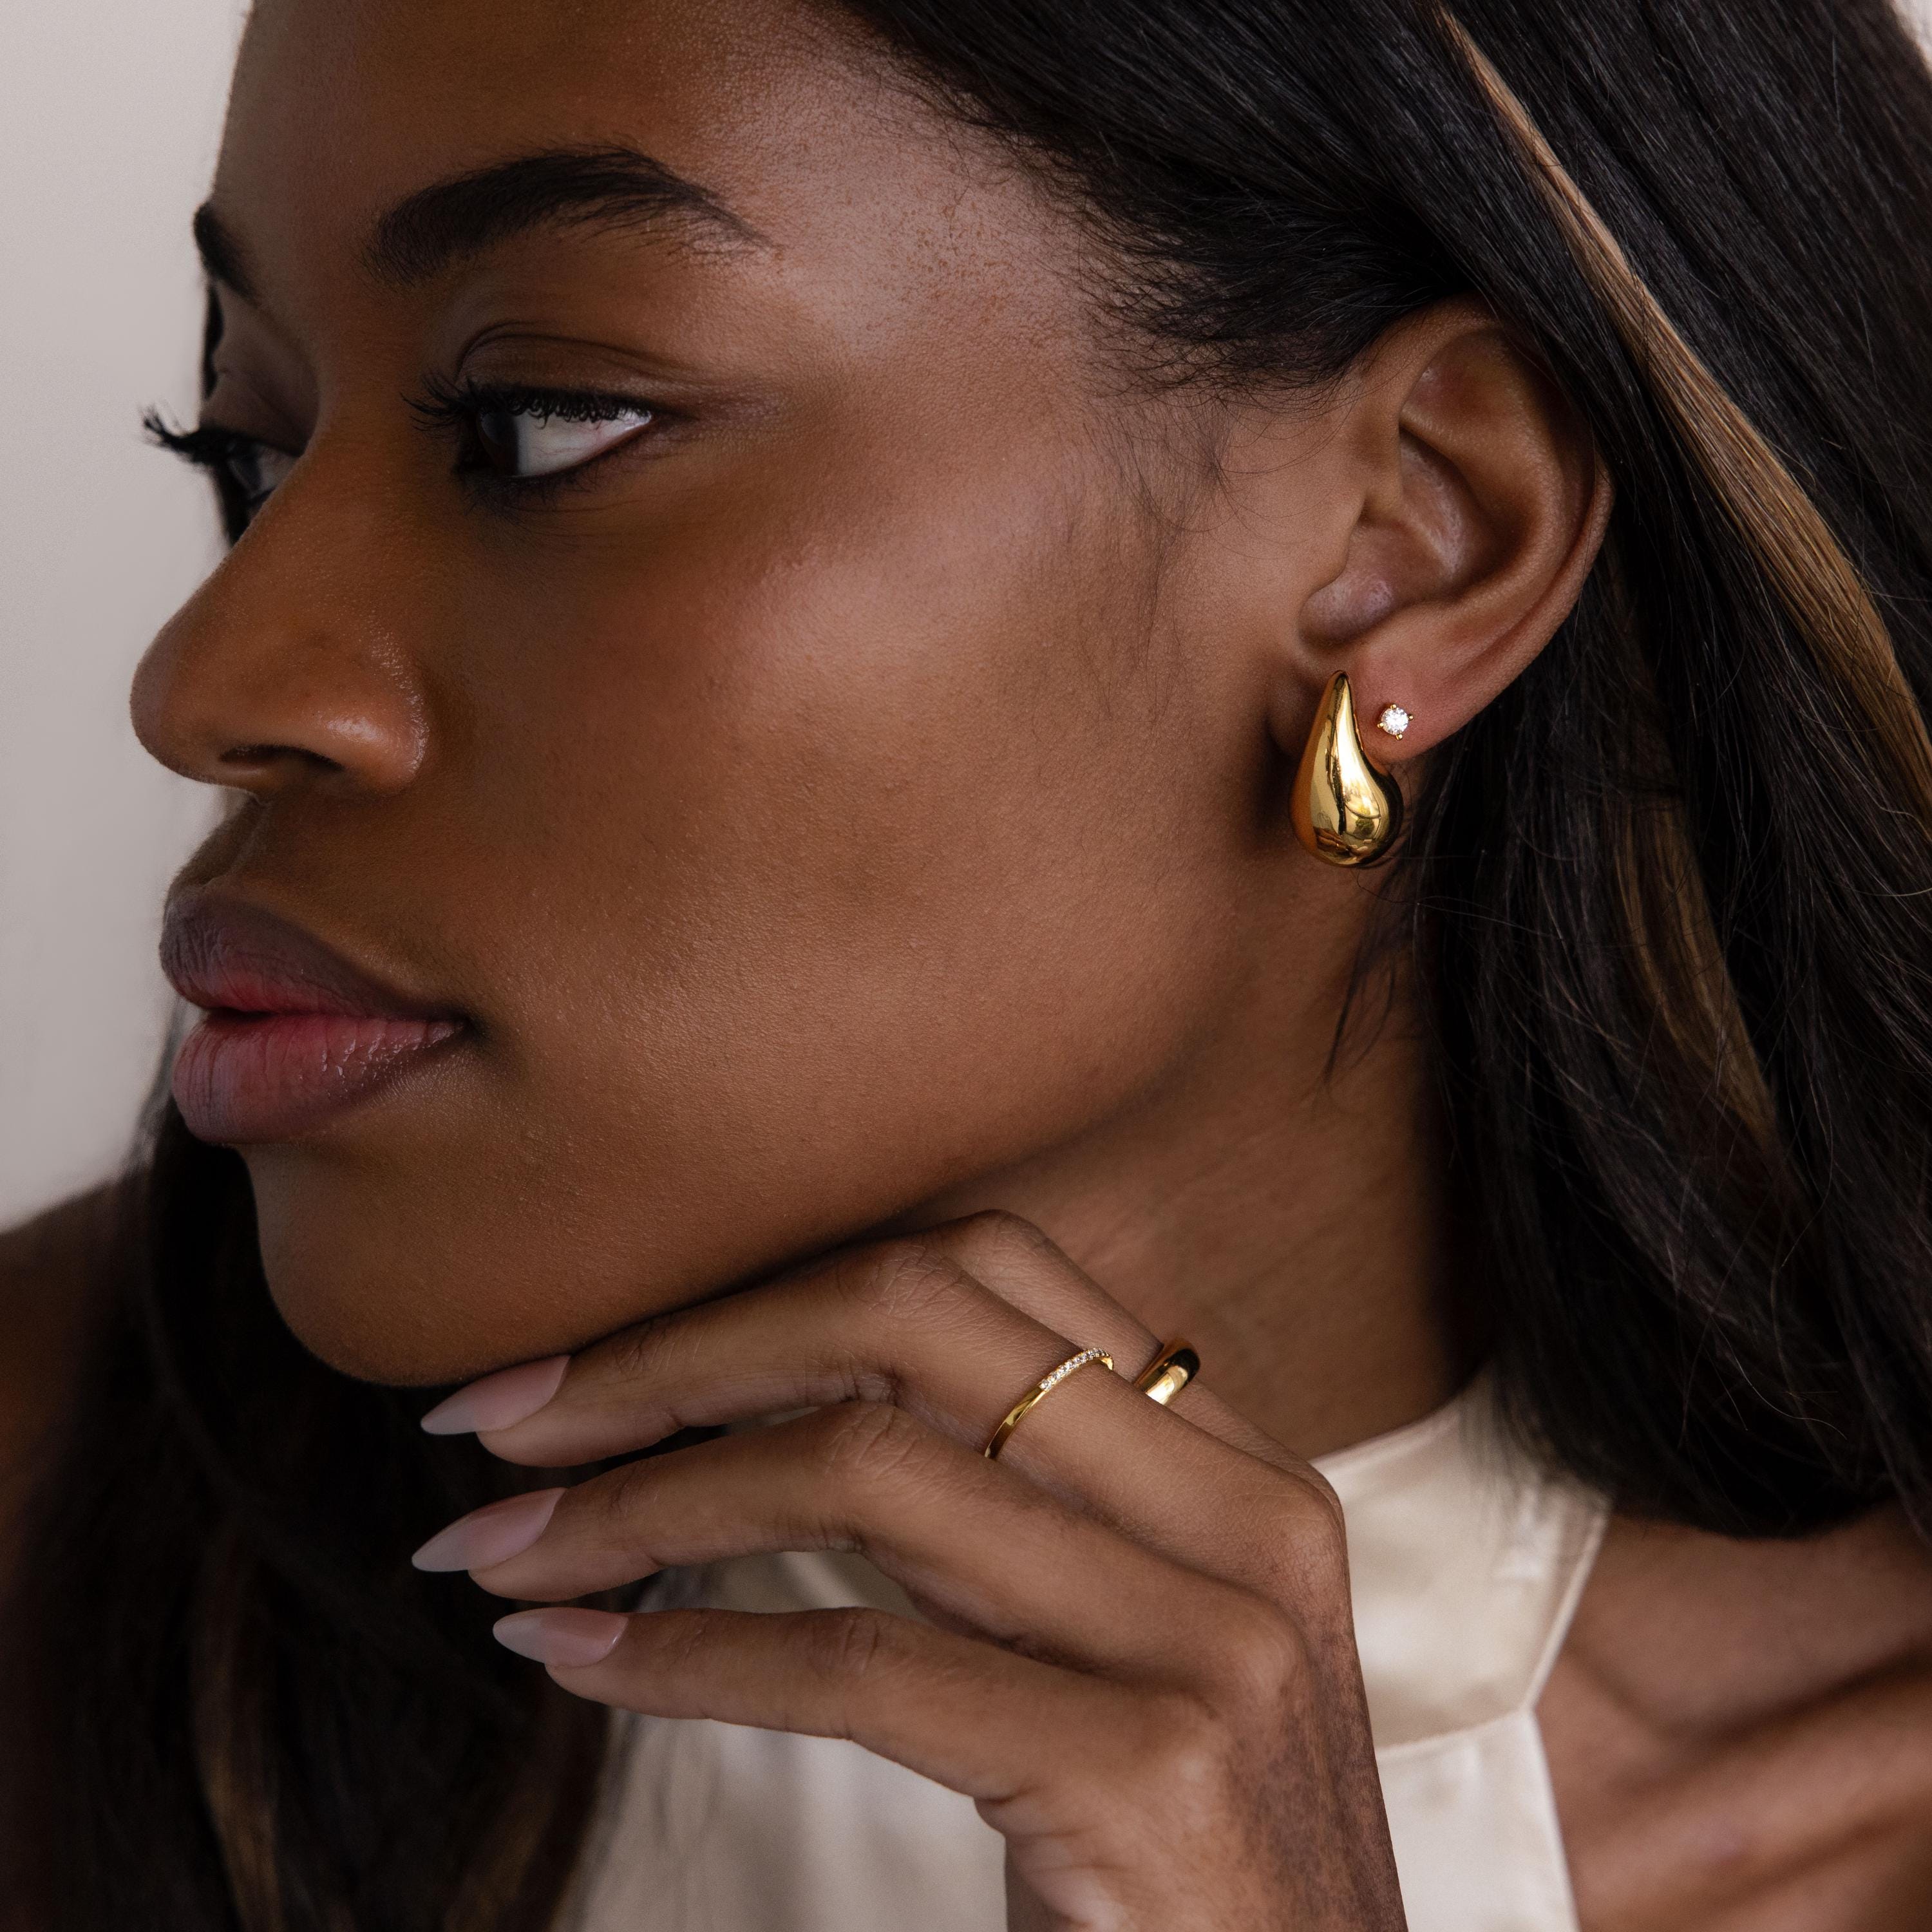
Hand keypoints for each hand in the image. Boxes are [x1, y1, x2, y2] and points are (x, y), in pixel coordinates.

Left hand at [412, 1211, 1405, 1929]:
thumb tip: (755, 1400)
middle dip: (679, 1353)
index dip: (763, 1286)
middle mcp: (1240, 1516)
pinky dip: (683, 1651)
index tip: (594, 1353)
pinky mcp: (1148, 1769)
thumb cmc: (1176, 1863)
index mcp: (1234, 1462)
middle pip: (910, 1319)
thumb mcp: (1121, 1638)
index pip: (975, 1270)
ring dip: (637, 1504)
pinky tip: (571, 1660)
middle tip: (507, 1418)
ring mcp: (1206, 1638)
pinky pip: (856, 1661)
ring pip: (861, 1472)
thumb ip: (1009, 1508)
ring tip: (498, 1548)